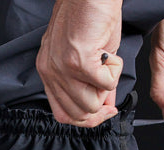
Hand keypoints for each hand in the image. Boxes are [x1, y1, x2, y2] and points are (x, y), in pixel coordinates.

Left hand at [36, 0, 123, 126]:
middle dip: (100, 107)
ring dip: (107, 87)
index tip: (103, 111)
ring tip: (107, 63)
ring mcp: (63, 68)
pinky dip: (115, 72)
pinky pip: (105, 85)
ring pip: (90, 104)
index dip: (86, 119)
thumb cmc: (90, 15)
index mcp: (48, 71)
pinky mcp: (79, 62)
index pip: (62, 114)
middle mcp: (51, 72)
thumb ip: (93, 85)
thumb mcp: (88, 56)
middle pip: (76, 115)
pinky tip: (110, 55)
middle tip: (108, 87)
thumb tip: (107, 107)